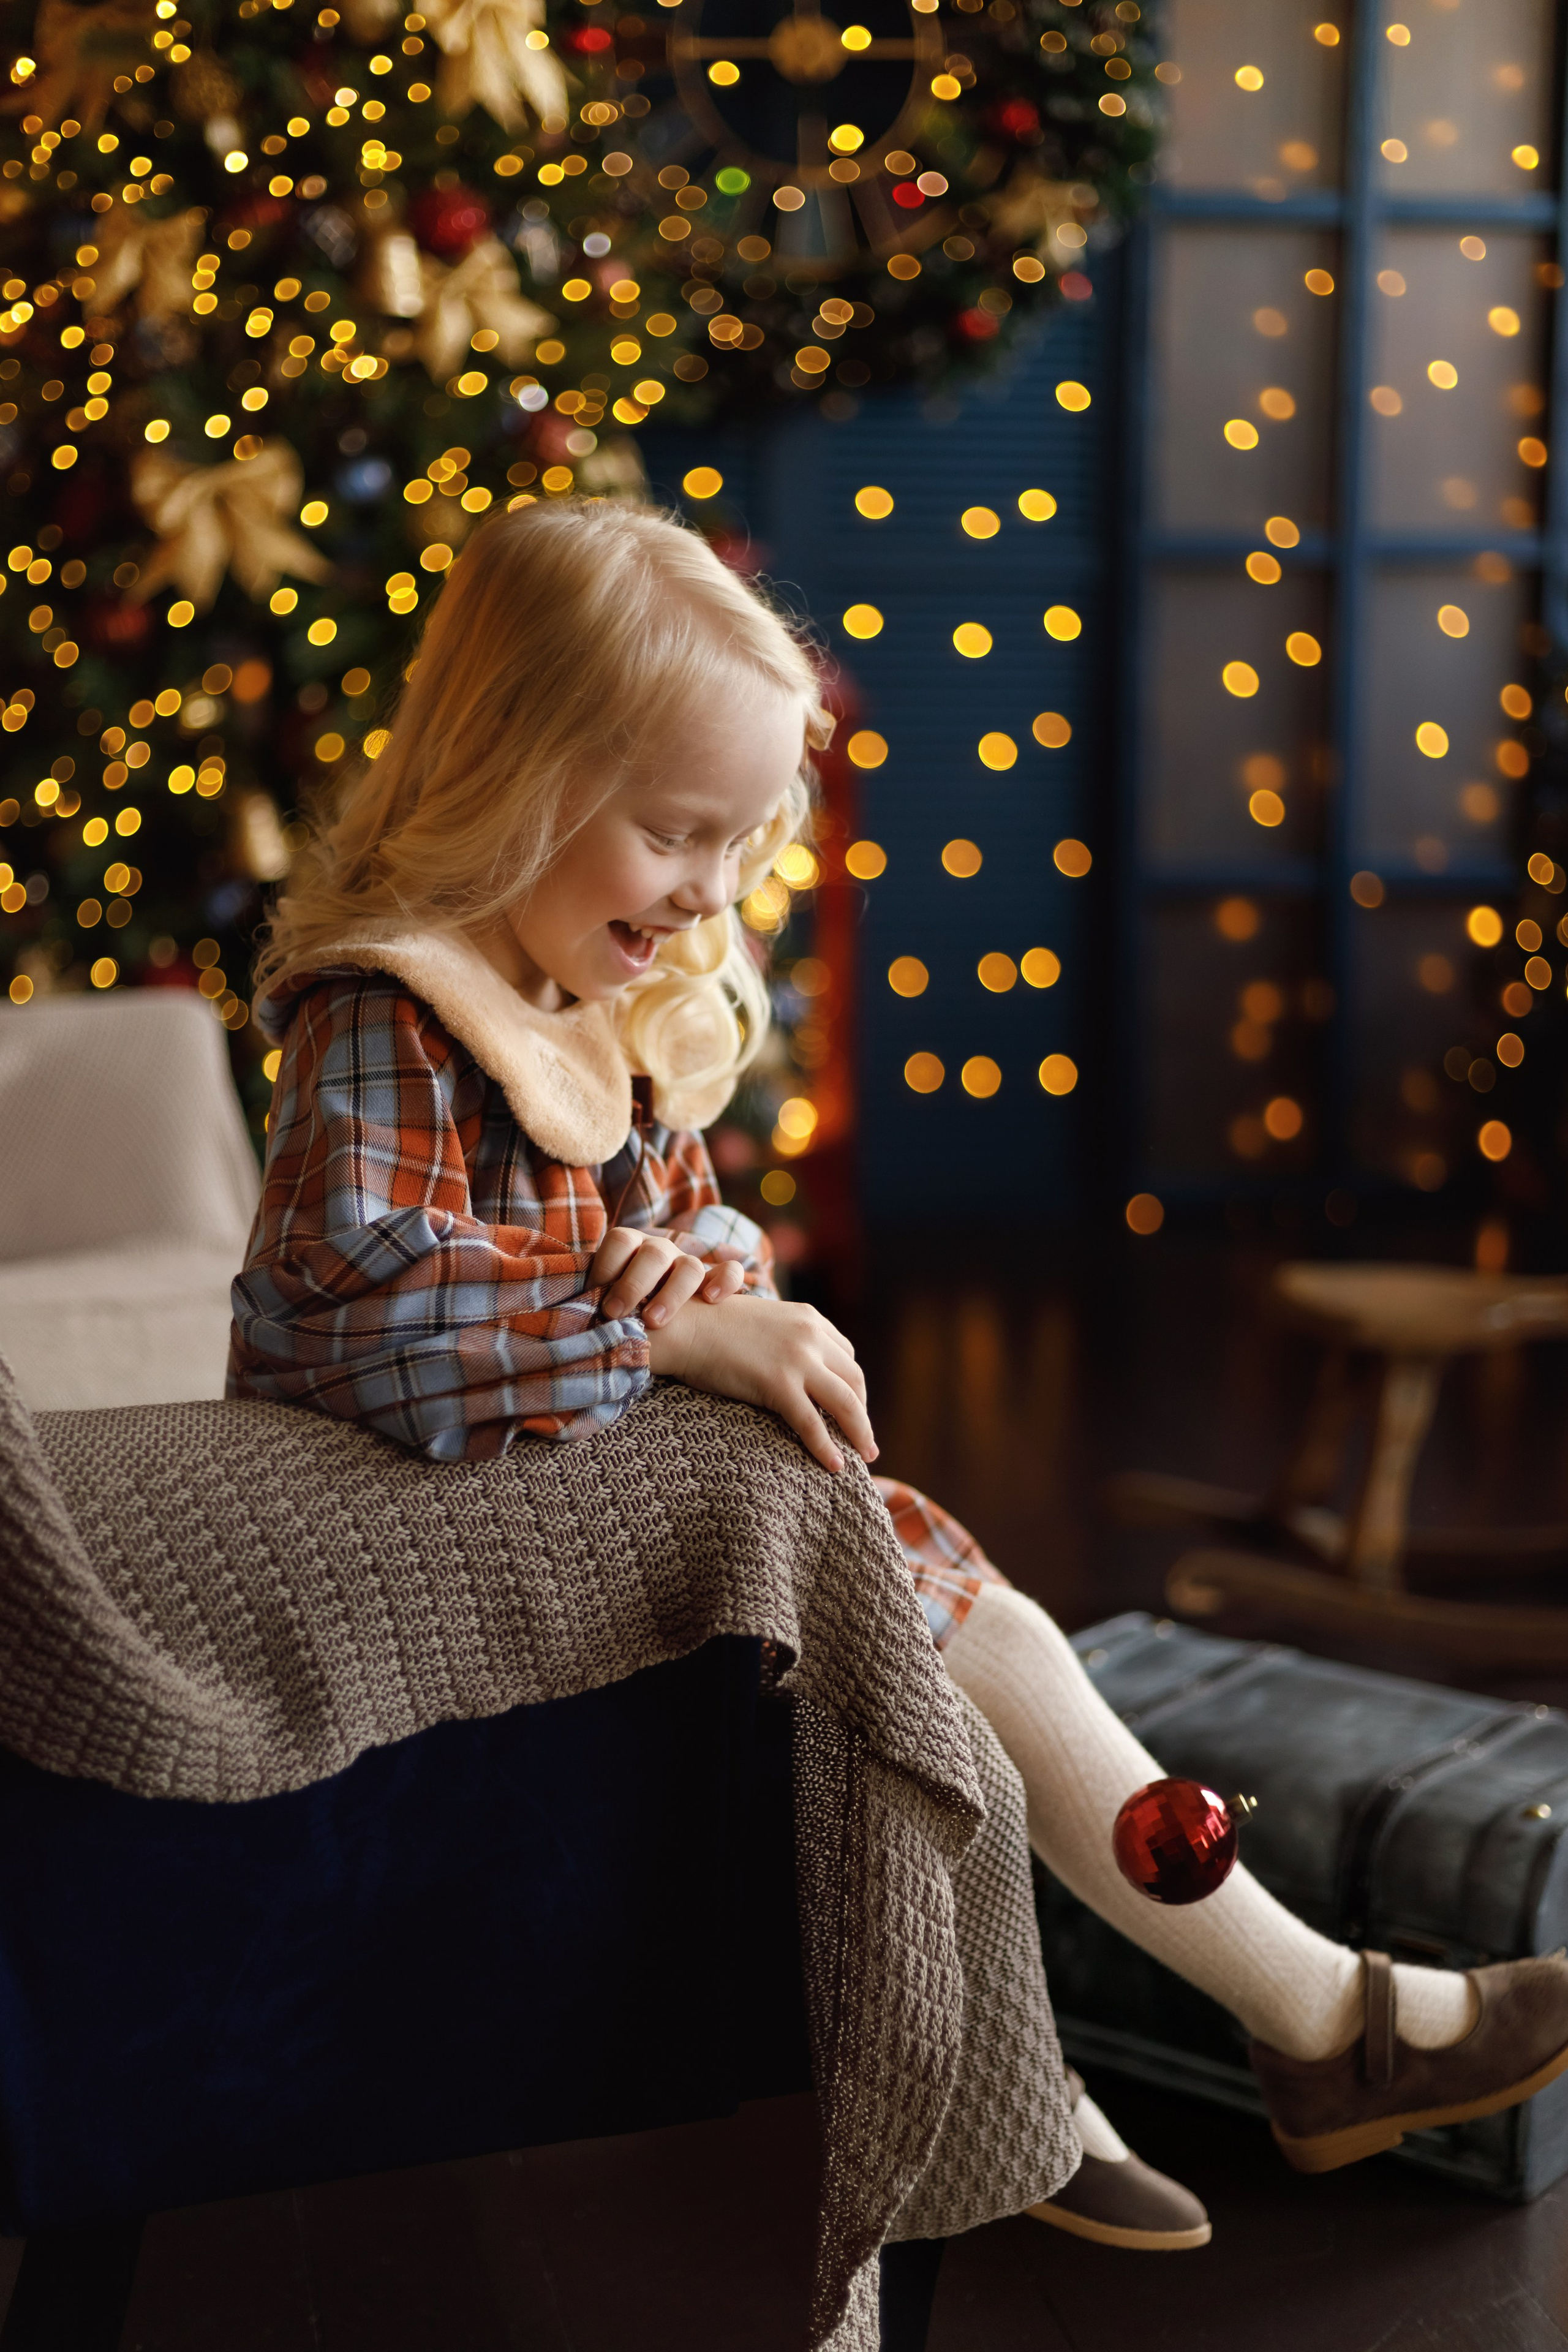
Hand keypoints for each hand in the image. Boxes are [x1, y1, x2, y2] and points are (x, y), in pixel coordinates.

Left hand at [591, 1225, 745, 1327]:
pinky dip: (724, 1282)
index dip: (606, 1266)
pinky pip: (730, 1272)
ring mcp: (689, 1265)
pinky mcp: (715, 1282)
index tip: (593, 1298)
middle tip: (614, 1313)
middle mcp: (662, 1252)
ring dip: (671, 1294)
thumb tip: (570, 1315)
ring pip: (690, 1266)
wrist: (658, 1317)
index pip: (620, 1240)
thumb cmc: (624, 1310)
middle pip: (654, 1253)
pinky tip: (711, 1301)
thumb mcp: (606, 1299)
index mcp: (632, 1248)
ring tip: (654, 1321)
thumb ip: (595, 1298)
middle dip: (633, 1284)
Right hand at [646, 1294, 876, 1474]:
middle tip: (865, 1439)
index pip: (846, 1355)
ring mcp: (798, 1359)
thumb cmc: (708, 1325)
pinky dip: (827, 1447)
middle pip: (854, 1379)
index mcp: (808, 1318)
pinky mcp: (779, 1383)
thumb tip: (786, 1365)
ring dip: (860, 1433)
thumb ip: (782, 1337)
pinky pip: (812, 1423)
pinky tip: (834, 1466)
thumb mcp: (759, 1320)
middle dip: (863, 1411)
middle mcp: (811, 1335)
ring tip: (865, 1457)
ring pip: (846, 1403)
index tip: (852, 1407)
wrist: (682, 1325)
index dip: (853, 1385)